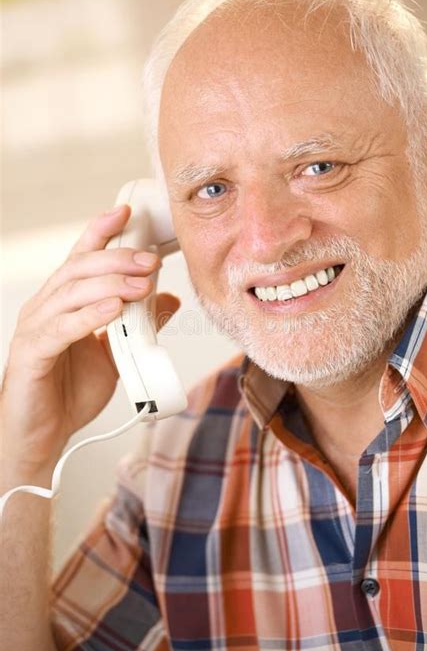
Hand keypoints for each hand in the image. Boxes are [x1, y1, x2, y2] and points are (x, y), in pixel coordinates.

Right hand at [0, 205, 179, 478]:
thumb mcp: (115, 353)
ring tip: (142, 283)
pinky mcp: (32, 354)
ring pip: (71, 292)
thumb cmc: (69, 393)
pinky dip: (89, 315)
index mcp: (63, 302)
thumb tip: (169, 300)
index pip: (80, 258)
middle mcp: (45, 308)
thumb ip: (139, 325)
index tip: (126, 213)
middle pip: (79, 268)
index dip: (100, 232)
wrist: (43, 437)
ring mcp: (35, 329)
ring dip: (110, 284)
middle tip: (151, 260)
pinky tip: (113, 308)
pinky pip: (61, 328)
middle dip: (118, 259)